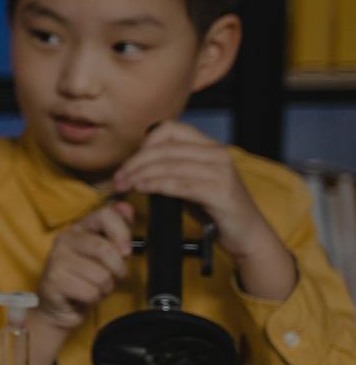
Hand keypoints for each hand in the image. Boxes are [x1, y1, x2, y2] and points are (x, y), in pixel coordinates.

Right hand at [37, 201, 134, 326]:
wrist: (60, 305)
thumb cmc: (85, 277)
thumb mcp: (104, 253)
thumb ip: (117, 230)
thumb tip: (126, 207)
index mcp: (78, 228)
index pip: (105, 214)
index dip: (122, 232)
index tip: (127, 251)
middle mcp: (63, 239)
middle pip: (105, 249)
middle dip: (117, 269)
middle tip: (113, 276)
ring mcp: (56, 260)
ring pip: (101, 275)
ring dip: (105, 287)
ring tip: (94, 287)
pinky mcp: (53, 280)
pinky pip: (91, 292)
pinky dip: (94, 298)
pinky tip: (84, 296)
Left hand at [113, 122, 295, 298]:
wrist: (247, 235)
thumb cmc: (215, 210)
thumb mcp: (191, 182)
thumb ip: (170, 169)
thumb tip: (135, 165)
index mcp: (209, 147)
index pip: (170, 129)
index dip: (144, 144)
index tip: (128, 163)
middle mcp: (217, 154)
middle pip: (164, 148)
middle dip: (135, 163)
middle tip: (118, 178)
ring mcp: (221, 171)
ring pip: (168, 165)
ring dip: (140, 175)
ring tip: (124, 185)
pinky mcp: (221, 191)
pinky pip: (180, 184)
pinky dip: (156, 185)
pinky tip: (141, 189)